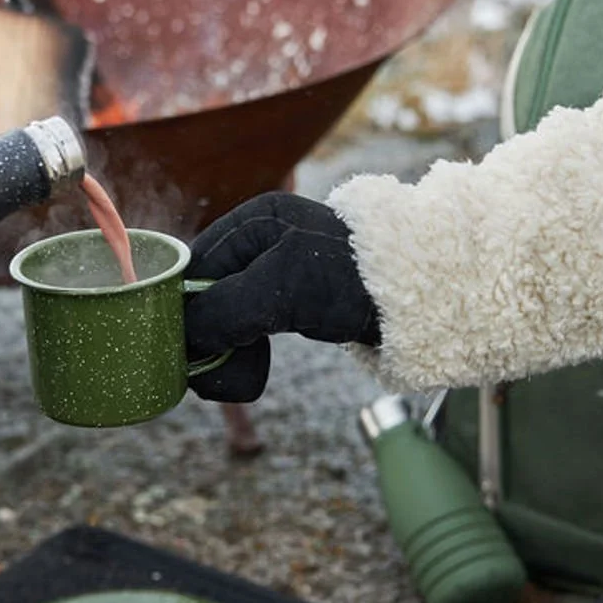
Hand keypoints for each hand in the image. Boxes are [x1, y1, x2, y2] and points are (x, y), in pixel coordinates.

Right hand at [184, 192, 380, 402]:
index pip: (190, 269)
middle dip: (204, 341)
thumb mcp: (281, 287)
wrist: (422, 302)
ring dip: (223, 357)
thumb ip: (225, 308)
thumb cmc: (354, 282)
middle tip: (211, 376)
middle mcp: (256, 245)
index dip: (180, 311)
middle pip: (200, 299)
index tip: (183, 350)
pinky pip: (243, 336)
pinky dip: (242, 360)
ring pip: (219, 323)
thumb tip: (184, 338)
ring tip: (241, 379)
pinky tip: (251, 375)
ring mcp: (270, 276)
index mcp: (251, 223)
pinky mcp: (284, 305)